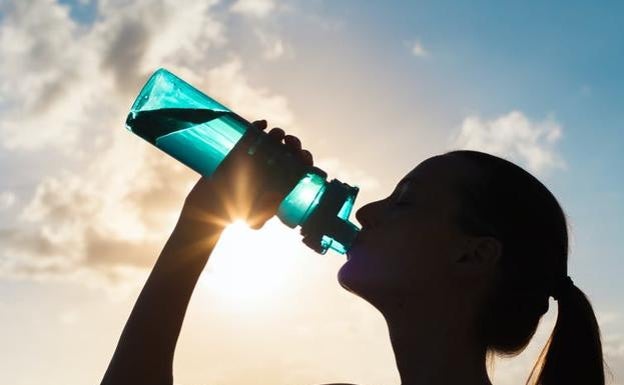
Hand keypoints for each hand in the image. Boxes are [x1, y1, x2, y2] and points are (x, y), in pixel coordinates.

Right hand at [177, 119, 313, 232]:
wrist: (210, 206)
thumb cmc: (236, 213)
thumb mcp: (254, 217)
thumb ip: (265, 212)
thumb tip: (277, 200)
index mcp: (281, 181)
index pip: (300, 167)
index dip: (305, 160)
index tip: (302, 156)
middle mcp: (272, 167)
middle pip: (289, 151)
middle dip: (294, 144)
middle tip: (290, 142)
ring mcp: (257, 157)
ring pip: (273, 140)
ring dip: (278, 134)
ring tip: (277, 134)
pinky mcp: (240, 149)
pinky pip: (252, 134)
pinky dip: (258, 126)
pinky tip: (262, 124)